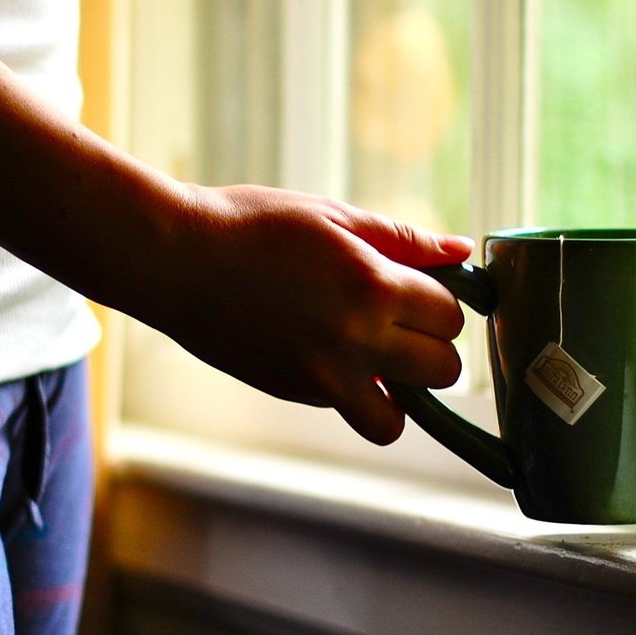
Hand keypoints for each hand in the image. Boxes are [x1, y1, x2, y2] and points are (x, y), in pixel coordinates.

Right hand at [143, 183, 473, 444]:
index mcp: (373, 287)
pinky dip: (351, 392)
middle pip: (443, 371)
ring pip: (398, 418)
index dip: (441, 302)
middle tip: (400, 321)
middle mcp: (356, 341)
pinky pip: (348, 411)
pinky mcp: (294, 393)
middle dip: (431, 346)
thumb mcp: (332, 216)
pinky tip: (323, 349)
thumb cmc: (250, 224)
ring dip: (398, 392)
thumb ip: (402, 239)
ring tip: (372, 356)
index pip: (450, 317)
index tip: (419, 290)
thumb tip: (460, 252)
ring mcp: (323, 377)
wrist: (175, 259)